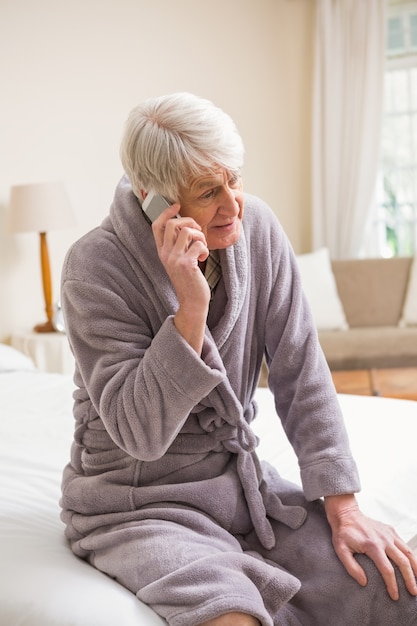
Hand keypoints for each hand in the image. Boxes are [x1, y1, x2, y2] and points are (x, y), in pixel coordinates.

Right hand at [152, 203, 209, 353]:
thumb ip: (179, 245)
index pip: (156, 225)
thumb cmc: (189, 280)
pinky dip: (205, 248)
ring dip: (200, 236)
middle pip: (172, 223)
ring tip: (202, 247)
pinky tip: (204, 258)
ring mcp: (175, 259)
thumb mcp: (179, 261)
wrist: (192, 303)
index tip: (176, 205)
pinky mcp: (187, 265)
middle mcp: (165, 254)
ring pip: (187, 231)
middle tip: (198, 233)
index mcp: (161, 252)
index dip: (166, 212)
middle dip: (189, 222)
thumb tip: (187, 225)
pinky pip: (199, 244)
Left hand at [324, 494, 416, 599]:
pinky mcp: (391, 530)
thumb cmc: (343, 533)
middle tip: (413, 592)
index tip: (395, 596)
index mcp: (372, 545)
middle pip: (403, 562)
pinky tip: (412, 565)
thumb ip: (351, 567)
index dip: (392, 585)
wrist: (346, 514)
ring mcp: (389, 534)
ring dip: (415, 567)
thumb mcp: (341, 550)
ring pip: (408, 552)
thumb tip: (364, 582)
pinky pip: (404, 545)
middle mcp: (384, 539)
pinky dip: (411, 556)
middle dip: (409, 579)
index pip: (387, 569)